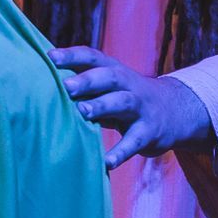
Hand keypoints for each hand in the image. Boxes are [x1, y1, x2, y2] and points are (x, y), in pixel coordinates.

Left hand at [52, 46, 213, 169]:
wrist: (176, 111)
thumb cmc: (127, 98)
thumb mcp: (110, 86)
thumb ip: (84, 84)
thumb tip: (41, 84)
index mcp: (114, 70)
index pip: (93, 57)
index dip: (72, 56)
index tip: (51, 58)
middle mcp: (128, 85)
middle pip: (109, 76)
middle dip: (88, 80)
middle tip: (66, 86)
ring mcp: (141, 108)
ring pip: (123, 102)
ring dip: (103, 106)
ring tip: (83, 112)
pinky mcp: (149, 132)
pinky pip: (134, 141)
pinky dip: (121, 152)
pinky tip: (106, 162)